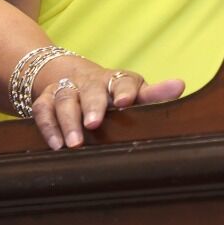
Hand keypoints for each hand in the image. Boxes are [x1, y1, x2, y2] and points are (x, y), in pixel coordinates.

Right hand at [30, 55, 184, 149]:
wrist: (76, 80)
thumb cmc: (114, 95)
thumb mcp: (135, 93)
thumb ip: (155, 94)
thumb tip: (180, 85)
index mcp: (118, 81)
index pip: (123, 81)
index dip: (123, 91)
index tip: (123, 103)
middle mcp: (92, 82)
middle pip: (91, 90)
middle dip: (92, 106)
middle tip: (93, 124)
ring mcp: (68, 88)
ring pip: (65, 98)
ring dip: (68, 120)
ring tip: (73, 143)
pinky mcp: (47, 97)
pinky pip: (43, 108)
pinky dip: (48, 126)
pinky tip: (55, 144)